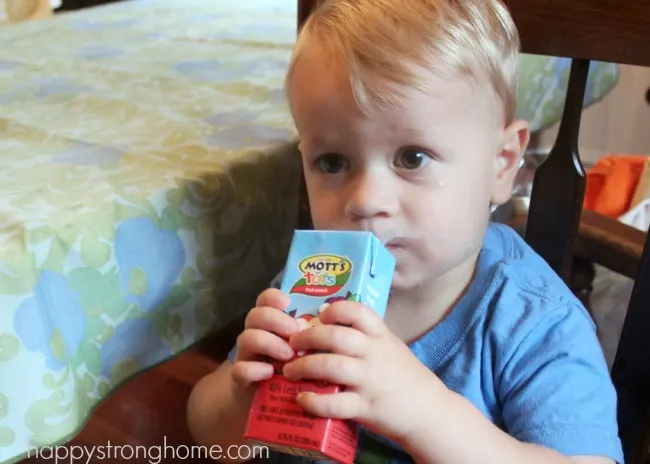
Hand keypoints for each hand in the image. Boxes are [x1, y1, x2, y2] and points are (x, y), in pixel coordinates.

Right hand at [231, 288, 300, 388]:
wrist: (262, 398)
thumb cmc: (286, 367)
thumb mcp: (298, 349)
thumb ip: (304, 337)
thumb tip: (312, 328)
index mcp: (268, 324)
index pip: (265, 300)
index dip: (273, 297)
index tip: (287, 303)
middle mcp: (254, 334)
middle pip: (255, 315)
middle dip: (276, 320)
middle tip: (294, 334)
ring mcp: (245, 355)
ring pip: (247, 338)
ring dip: (270, 343)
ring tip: (288, 355)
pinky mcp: (240, 378)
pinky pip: (240, 369)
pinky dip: (256, 369)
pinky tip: (270, 373)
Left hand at [283, 300, 445, 443]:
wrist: (428, 410)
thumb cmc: (403, 376)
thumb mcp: (389, 346)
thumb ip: (365, 336)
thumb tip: (326, 323)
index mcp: (381, 336)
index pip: (357, 311)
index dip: (334, 310)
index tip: (320, 316)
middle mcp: (375, 354)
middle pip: (335, 337)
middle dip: (307, 338)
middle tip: (291, 343)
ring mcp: (370, 381)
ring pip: (330, 366)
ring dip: (303, 367)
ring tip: (289, 370)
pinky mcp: (366, 407)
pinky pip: (335, 404)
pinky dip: (314, 401)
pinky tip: (302, 398)